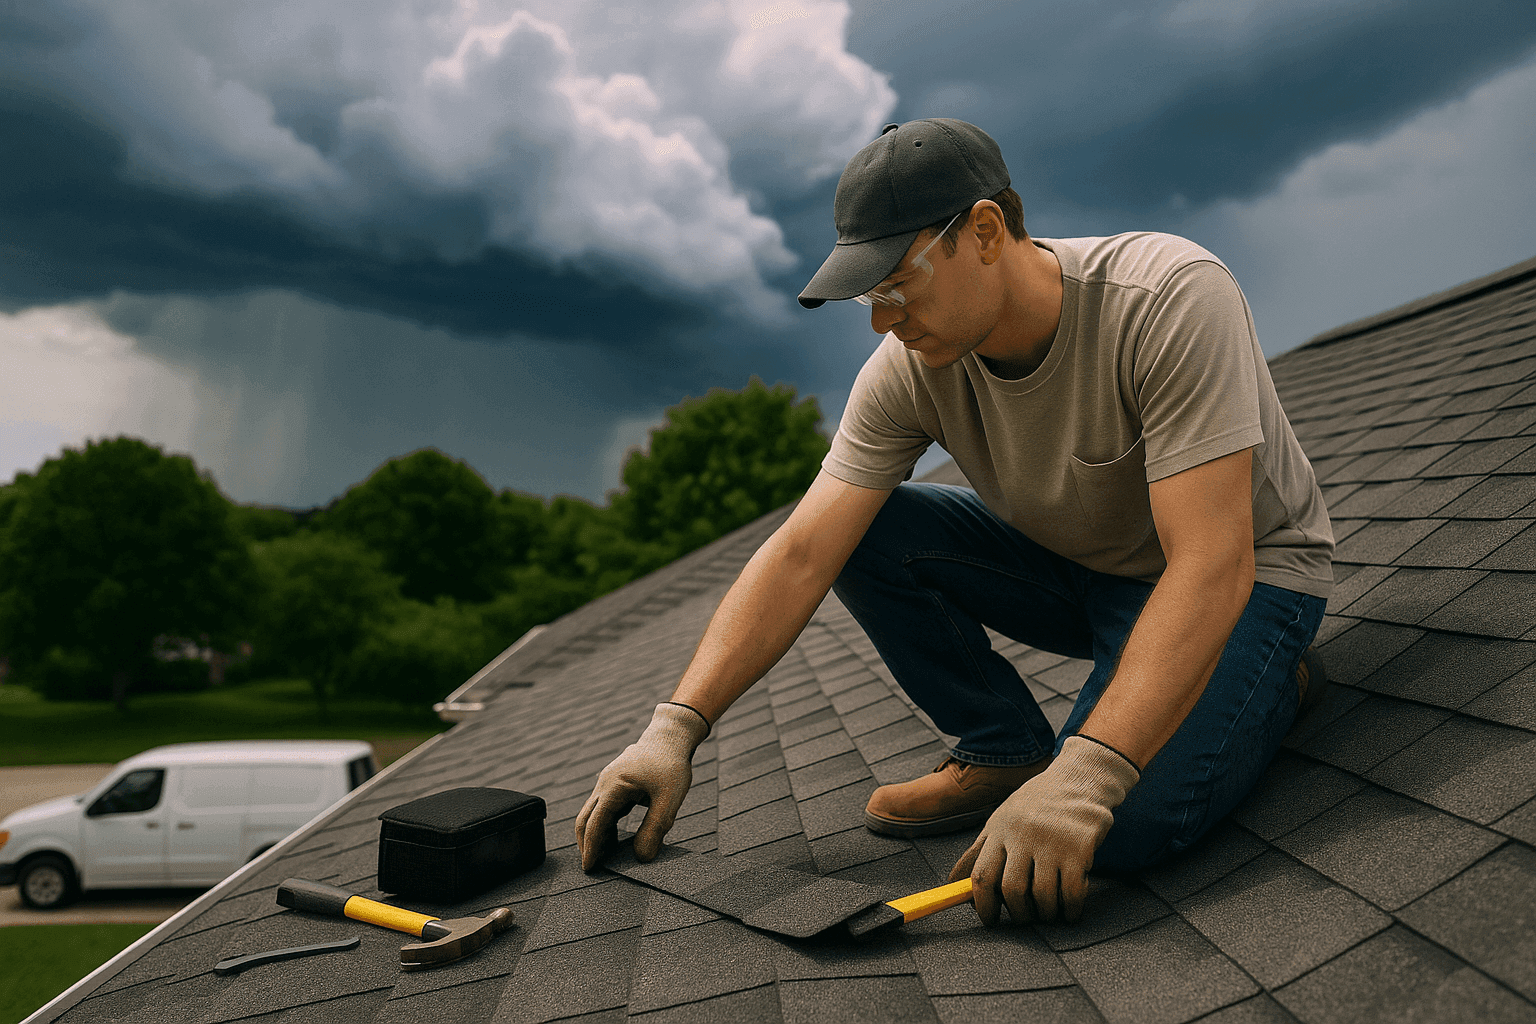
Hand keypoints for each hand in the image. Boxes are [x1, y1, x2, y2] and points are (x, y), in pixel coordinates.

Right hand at [575, 702, 709, 871]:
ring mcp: (608, 782)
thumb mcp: (668, 799)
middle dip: (586, 844)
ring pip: (593, 813)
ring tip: (604, 859)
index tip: (589, 868)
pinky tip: (614, 839)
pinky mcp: (616, 783)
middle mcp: (605, 784)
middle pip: (585, 819)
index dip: (591, 848)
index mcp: (614, 786)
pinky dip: (605, 825)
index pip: (595, 824)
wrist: (672, 736)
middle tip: (592, 868)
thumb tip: (642, 857)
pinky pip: (604, 807)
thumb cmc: (671, 764)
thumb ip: (655, 828)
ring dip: (596, 835)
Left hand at [949, 735, 1138, 923]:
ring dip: (1046, 913)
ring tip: (1049, 912)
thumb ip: (980, 850)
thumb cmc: (1039, 804)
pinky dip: (1071, 909)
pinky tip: (1070, 910)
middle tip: (1025, 918)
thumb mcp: (1003, 818)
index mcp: (1000, 829)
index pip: (982, 875)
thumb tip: (953, 882)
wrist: (1081, 779)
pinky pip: (1073, 892)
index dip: (983, 905)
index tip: (989, 919)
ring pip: (1043, 896)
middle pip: (1012, 889)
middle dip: (1019, 914)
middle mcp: (1023, 835)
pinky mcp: (1079, 849)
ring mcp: (1052, 842)